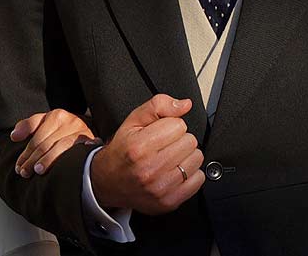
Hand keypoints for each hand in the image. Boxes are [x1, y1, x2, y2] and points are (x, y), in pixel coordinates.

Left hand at [11, 108, 100, 177]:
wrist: (87, 129)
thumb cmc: (61, 129)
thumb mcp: (45, 123)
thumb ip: (28, 126)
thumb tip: (13, 136)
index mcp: (56, 115)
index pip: (37, 136)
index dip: (26, 152)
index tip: (18, 166)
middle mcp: (69, 120)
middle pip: (46, 142)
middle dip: (32, 159)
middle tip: (24, 173)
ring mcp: (81, 131)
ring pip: (61, 146)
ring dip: (48, 160)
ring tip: (37, 171)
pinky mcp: (91, 141)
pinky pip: (80, 151)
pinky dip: (73, 158)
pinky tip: (65, 167)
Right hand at [90, 93, 204, 214]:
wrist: (109, 181)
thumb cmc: (123, 149)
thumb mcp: (133, 120)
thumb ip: (159, 105)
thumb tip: (185, 104)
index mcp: (139, 146)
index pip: (178, 125)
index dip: (171, 124)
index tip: (161, 131)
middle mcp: (150, 169)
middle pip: (190, 141)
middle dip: (180, 139)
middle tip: (166, 144)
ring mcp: (160, 188)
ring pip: (196, 159)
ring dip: (186, 156)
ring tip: (170, 157)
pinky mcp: (169, 202)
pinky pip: (198, 180)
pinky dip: (190, 173)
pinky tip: (175, 171)